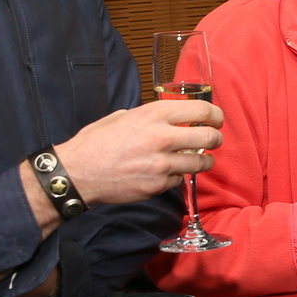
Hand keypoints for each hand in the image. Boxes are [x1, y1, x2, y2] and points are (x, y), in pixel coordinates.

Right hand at [55, 101, 225, 205]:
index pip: (202, 111)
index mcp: (154, 115)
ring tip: (200, 158)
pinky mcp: (158, 185)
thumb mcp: (123, 116)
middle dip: (216, 139)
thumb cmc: (97, 142)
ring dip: (204, 160)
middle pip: (210, 137)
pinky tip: (169, 171)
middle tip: (214, 140)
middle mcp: (162, 138)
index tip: (217, 119)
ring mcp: (162, 164)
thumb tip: (169, 118)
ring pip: (201, 162)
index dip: (216, 115)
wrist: (78, 172)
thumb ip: (149, 116)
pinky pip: (180, 179)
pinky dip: (178, 176)